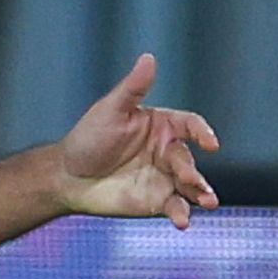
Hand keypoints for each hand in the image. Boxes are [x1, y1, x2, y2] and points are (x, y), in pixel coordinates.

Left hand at [51, 53, 220, 227]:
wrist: (68, 177)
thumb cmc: (88, 138)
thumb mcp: (111, 110)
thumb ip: (133, 88)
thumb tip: (149, 58)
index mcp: (161, 125)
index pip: (189, 125)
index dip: (202, 132)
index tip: (209, 142)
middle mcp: (167, 151)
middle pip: (189, 158)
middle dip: (193, 170)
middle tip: (190, 180)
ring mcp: (164, 177)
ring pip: (190, 185)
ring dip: (201, 192)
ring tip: (208, 202)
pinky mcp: (157, 200)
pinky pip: (176, 206)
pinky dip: (182, 213)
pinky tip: (182, 221)